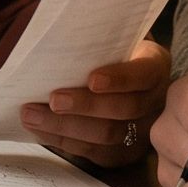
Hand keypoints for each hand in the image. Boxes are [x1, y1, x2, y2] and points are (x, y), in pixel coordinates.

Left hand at [21, 40, 169, 166]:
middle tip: (53, 100)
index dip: (120, 79)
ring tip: (32, 116)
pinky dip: (63, 141)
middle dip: (85, 106)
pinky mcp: (122, 153)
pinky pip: (94, 152)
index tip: (92, 79)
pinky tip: (39, 130)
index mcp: (155, 66)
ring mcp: (142, 131)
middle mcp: (155, 102)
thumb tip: (61, 34)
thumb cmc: (111, 53)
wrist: (122, 79)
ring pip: (107, 136)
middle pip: (125, 109)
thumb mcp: (113, 38)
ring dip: (65, 127)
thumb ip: (97, 38)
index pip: (143, 74)